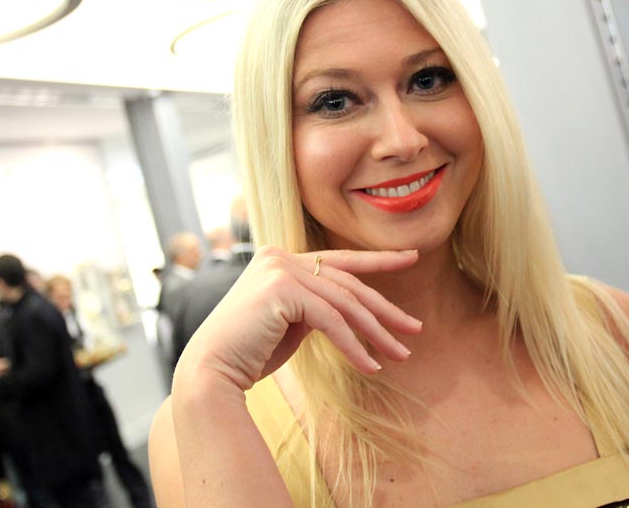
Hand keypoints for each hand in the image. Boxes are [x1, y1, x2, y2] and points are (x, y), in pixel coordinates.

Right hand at [176, 246, 421, 392]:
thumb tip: (352, 311)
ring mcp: (279, 269)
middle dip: (385, 309)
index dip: (378, 259)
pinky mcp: (281, 288)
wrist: (212, 371)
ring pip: (344, 302)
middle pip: (347, 282)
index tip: (411, 257)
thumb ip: (316, 307)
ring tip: (401, 355)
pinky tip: (370, 366)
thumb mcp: (291, 322)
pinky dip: (354, 346)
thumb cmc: (251, 353)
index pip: (338, 259)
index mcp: (280, 259)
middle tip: (415, 329)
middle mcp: (279, 256)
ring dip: (376, 333)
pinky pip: (331, 320)